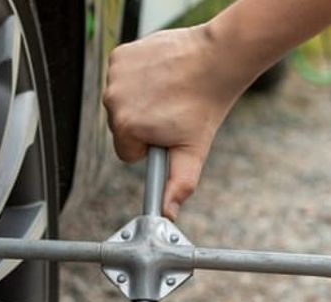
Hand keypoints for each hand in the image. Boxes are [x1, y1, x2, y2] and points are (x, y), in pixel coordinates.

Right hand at [103, 26, 254, 217]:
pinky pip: (122, 76)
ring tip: (167, 90)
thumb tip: (167, 215)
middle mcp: (114, 101)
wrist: (216, 58)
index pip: (127, 152)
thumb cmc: (205, 105)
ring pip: (122, 101)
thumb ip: (178, 185)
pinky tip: (159, 73)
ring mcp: (115, 76)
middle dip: (144, 122)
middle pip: (122, 127)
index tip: (168, 129)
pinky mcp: (119, 56)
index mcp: (127, 127)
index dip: (150, 145)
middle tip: (171, 109)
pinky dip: (138, 75)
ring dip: (141, 99)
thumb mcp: (193, 151)